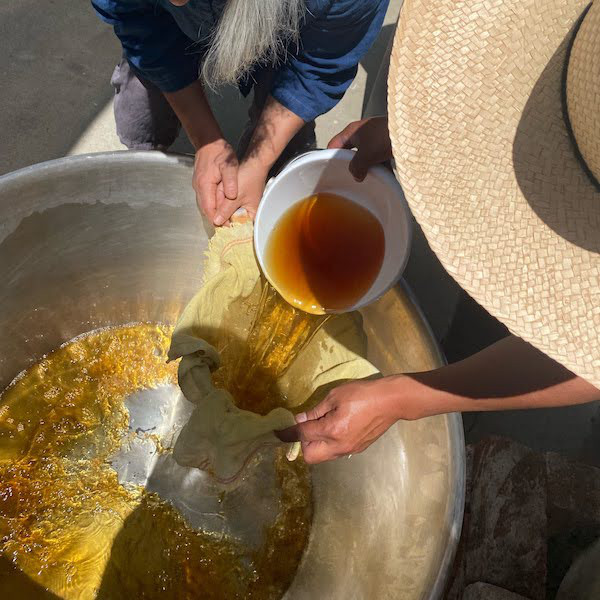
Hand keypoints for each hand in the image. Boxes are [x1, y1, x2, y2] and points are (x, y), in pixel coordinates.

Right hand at [193, 138, 237, 225]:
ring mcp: (198, 186)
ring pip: (206, 205)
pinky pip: (206, 199)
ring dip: (216, 213)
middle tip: (230, 226)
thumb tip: (231, 196)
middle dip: (217, 220)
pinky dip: (214, 206)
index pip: (209, 209)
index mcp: (204, 185)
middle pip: (206, 210)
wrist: (209, 141)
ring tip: (229, 220)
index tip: (228, 227)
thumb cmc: (219, 152)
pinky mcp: (201, 184)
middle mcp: (198, 188)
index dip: (218, 220)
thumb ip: (230, 181)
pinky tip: (223, 207)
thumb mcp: (229, 165)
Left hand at [213, 158, 268, 224]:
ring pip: (229, 211)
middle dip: (223, 212)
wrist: (253, 164)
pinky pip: (230, 204)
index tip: (217, 223)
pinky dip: (225, 199)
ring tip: (221, 190)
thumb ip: (225, 211)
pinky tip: (222, 190)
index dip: (228, 226)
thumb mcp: (234, 197)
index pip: (239, 228)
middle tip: (219, 199)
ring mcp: (245, 206)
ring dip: (223, 204)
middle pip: (232, 219)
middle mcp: (250, 213)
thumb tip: (216, 222)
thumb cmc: (248, 179)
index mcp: (253, 215)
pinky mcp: (241, 200)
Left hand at [277, 376, 423, 463]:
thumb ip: (316, 410)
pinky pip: (335, 452)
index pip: (303, 435)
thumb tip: (300, 419)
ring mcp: (349, 449)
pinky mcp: (358, 449)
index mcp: (332, 430)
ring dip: (316, 445)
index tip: (280, 431)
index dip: (290, 432)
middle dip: (303, 444)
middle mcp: (339, 445)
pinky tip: (334, 428)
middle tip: (307, 427)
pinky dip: (328, 444)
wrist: (391, 402)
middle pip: (310, 456)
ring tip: (321, 426)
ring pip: (323, 456)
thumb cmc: (363, 394)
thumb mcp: (336, 396)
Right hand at [327, 116, 391, 181]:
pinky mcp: (386, 143)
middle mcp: (362, 133)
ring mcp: (374, 138)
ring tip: (370, 178)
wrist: (411, 131)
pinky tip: (384, 176)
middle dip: (352, 165)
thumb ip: (356, 167)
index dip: (330, 157)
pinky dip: (380, 166)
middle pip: (351, 152)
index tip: (331, 170)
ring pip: (366, 156)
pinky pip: (379, 157)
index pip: (334, 144)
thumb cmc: (385, 136)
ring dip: (368, 167)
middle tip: (352, 176)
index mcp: (351, 131)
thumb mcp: (365, 155)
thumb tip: (356, 176)